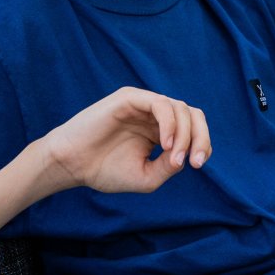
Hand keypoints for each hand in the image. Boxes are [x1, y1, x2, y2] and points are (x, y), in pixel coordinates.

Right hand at [42, 87, 210, 194]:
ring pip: (180, 108)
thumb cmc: (105, 170)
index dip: (202, 144)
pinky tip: (164, 144)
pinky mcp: (130, 98)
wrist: (72, 165)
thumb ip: (169, 166)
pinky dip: (169, 123)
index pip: (192, 129)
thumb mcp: (146, 177)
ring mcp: (143, 104)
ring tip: (173, 158)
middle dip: (201, 137)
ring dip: (184, 135)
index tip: (197, 165)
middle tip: (196, 161)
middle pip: (193, 115)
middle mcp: (155, 114)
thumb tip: (187, 156)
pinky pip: (160, 104)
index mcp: (161, 130)